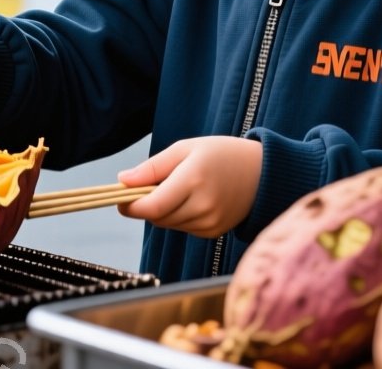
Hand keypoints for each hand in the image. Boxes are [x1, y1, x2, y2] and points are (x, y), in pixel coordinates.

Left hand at [116, 137, 262, 237]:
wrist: (262, 173)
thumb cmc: (222, 154)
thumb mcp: (185, 148)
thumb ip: (152, 167)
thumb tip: (122, 181)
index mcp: (193, 180)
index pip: (152, 206)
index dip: (130, 206)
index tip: (119, 199)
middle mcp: (203, 206)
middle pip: (157, 217)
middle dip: (145, 205)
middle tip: (149, 186)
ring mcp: (210, 223)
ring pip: (168, 224)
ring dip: (162, 211)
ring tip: (177, 188)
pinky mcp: (213, 233)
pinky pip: (182, 228)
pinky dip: (178, 217)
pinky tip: (192, 200)